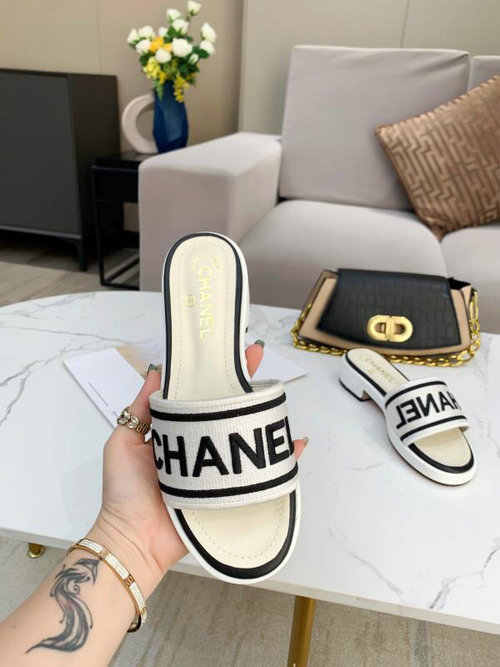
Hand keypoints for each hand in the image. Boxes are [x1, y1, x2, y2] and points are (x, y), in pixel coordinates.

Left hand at [87, 343, 307, 597]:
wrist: (133, 540)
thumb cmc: (124, 490)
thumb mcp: (123, 442)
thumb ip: (140, 408)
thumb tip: (158, 370)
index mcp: (177, 433)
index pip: (199, 396)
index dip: (215, 373)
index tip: (231, 351)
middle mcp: (200, 448)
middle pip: (226, 412)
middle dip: (244, 386)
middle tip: (260, 362)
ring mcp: (217, 471)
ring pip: (246, 439)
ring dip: (264, 418)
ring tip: (277, 398)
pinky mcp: (230, 494)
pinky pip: (259, 475)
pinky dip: (281, 462)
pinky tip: (295, 445)